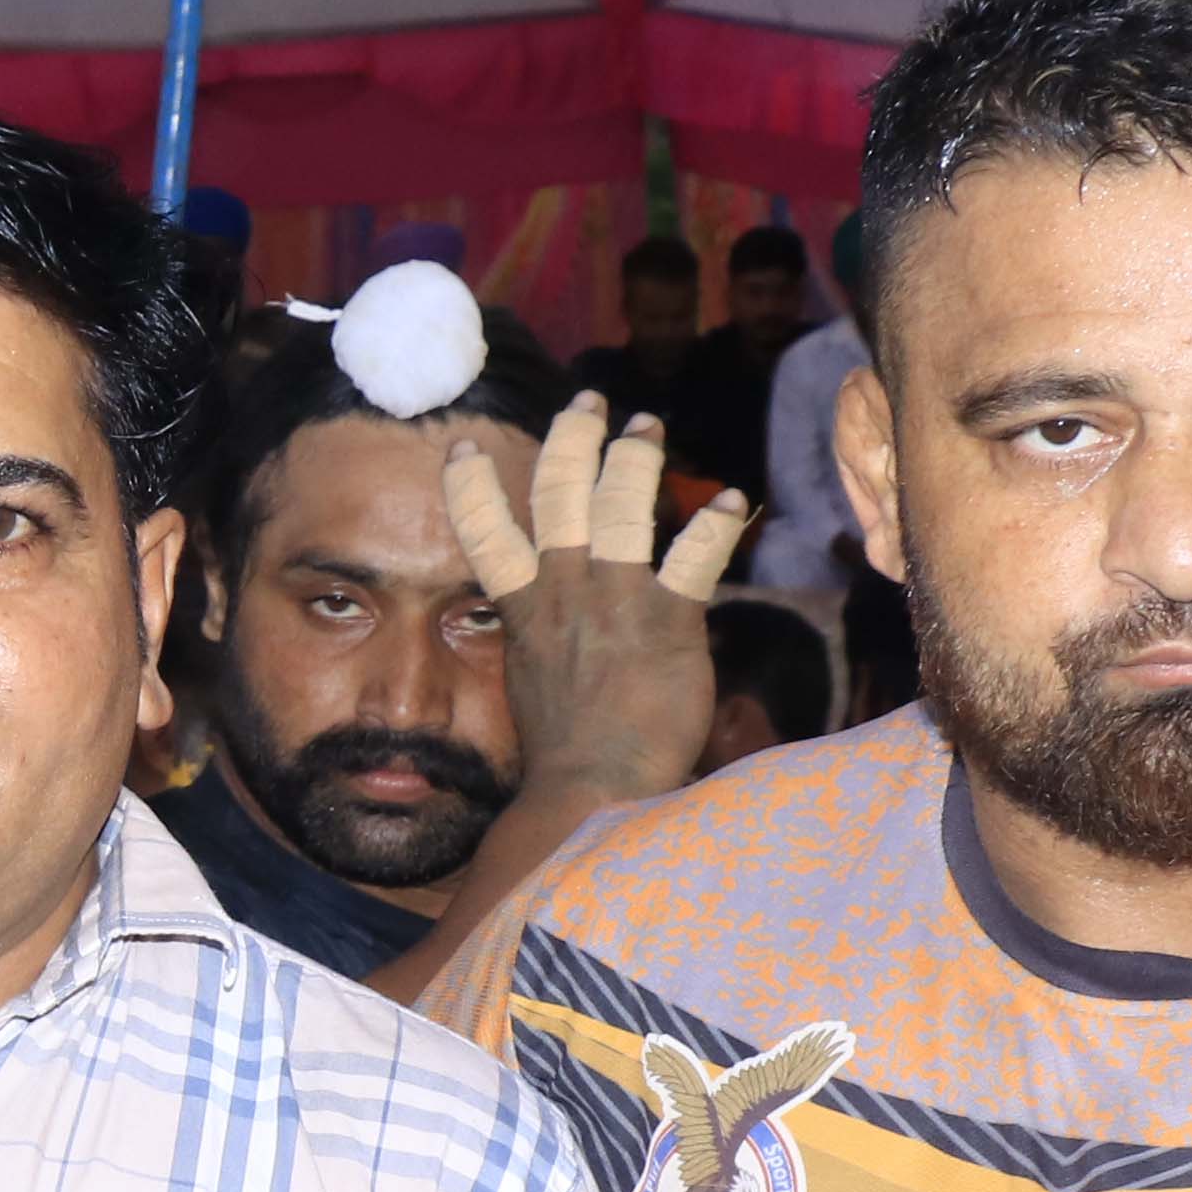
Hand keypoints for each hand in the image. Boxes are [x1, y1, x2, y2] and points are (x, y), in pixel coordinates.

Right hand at [443, 394, 753, 811]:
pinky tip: (732, 504)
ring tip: (646, 427)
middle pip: (558, 491)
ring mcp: (614, 601)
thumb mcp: (533, 681)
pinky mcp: (668, 621)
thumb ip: (542, 637)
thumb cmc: (567, 752)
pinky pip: (695, 556)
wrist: (592, 788)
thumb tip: (547, 623)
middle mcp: (563, 592)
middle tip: (590, 402)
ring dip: (635, 458)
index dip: (469, 484)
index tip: (459, 446)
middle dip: (572, 437)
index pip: (484, 532)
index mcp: (524, 609)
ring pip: (621, 504)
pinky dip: (716, 525)